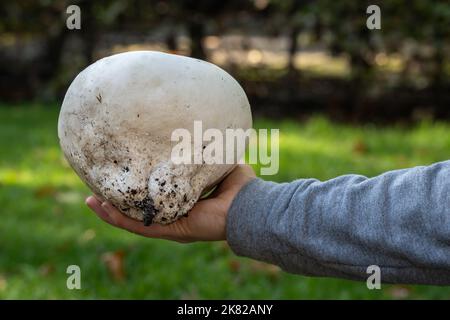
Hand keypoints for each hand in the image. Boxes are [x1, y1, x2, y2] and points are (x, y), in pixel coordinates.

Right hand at [86, 164, 255, 242]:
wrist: (250, 205)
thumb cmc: (240, 186)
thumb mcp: (218, 164)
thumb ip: (207, 153)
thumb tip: (202, 132)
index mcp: (184, 203)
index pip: (156, 200)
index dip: (138, 192)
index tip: (122, 178)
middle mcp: (175, 217)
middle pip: (140, 213)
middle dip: (118, 204)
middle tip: (96, 193)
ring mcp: (172, 226)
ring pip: (134, 222)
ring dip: (111, 212)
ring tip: (91, 201)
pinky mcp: (172, 230)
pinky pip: (141, 226)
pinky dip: (120, 219)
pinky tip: (103, 208)